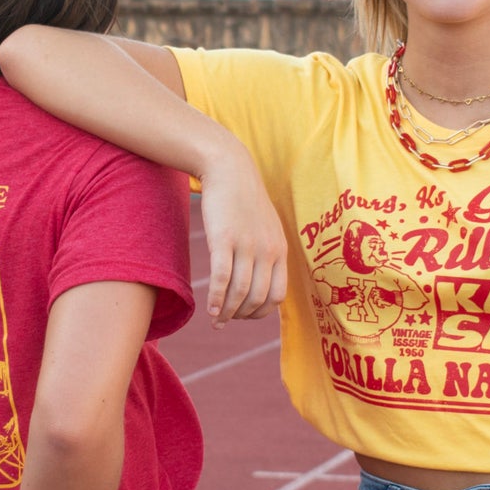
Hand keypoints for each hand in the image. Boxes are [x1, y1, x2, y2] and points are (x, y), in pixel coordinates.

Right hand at [197, 140, 287, 325]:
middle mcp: (267, 251)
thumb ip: (267, 252)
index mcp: (280, 250)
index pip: (277, 296)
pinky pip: (222, 279)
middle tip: (227, 319)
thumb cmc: (244, 201)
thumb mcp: (266, 227)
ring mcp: (246, 246)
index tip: (245, 315)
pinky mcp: (224, 240)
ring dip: (228, 312)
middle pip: (257, 298)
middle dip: (242, 316)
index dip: (260, 312)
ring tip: (217, 319)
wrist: (229, 170)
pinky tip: (209, 309)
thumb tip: (260, 280)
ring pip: (239, 293)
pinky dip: (216, 299)